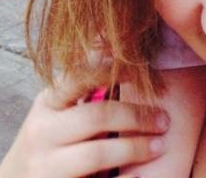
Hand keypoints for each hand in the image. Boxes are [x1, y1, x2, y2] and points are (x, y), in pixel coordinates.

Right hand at [0, 76, 169, 177]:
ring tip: (158, 145)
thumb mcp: (55, 110)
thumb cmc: (46, 143)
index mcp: (46, 105)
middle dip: (136, 116)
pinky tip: (140, 177)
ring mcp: (44, 166)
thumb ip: (81, 86)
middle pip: (96, 116)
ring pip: (96, 154)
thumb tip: (113, 41)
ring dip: (134, 148)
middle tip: (164, 119)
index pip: (79, 77)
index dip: (113, 69)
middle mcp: (41, 132)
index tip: (143, 69)